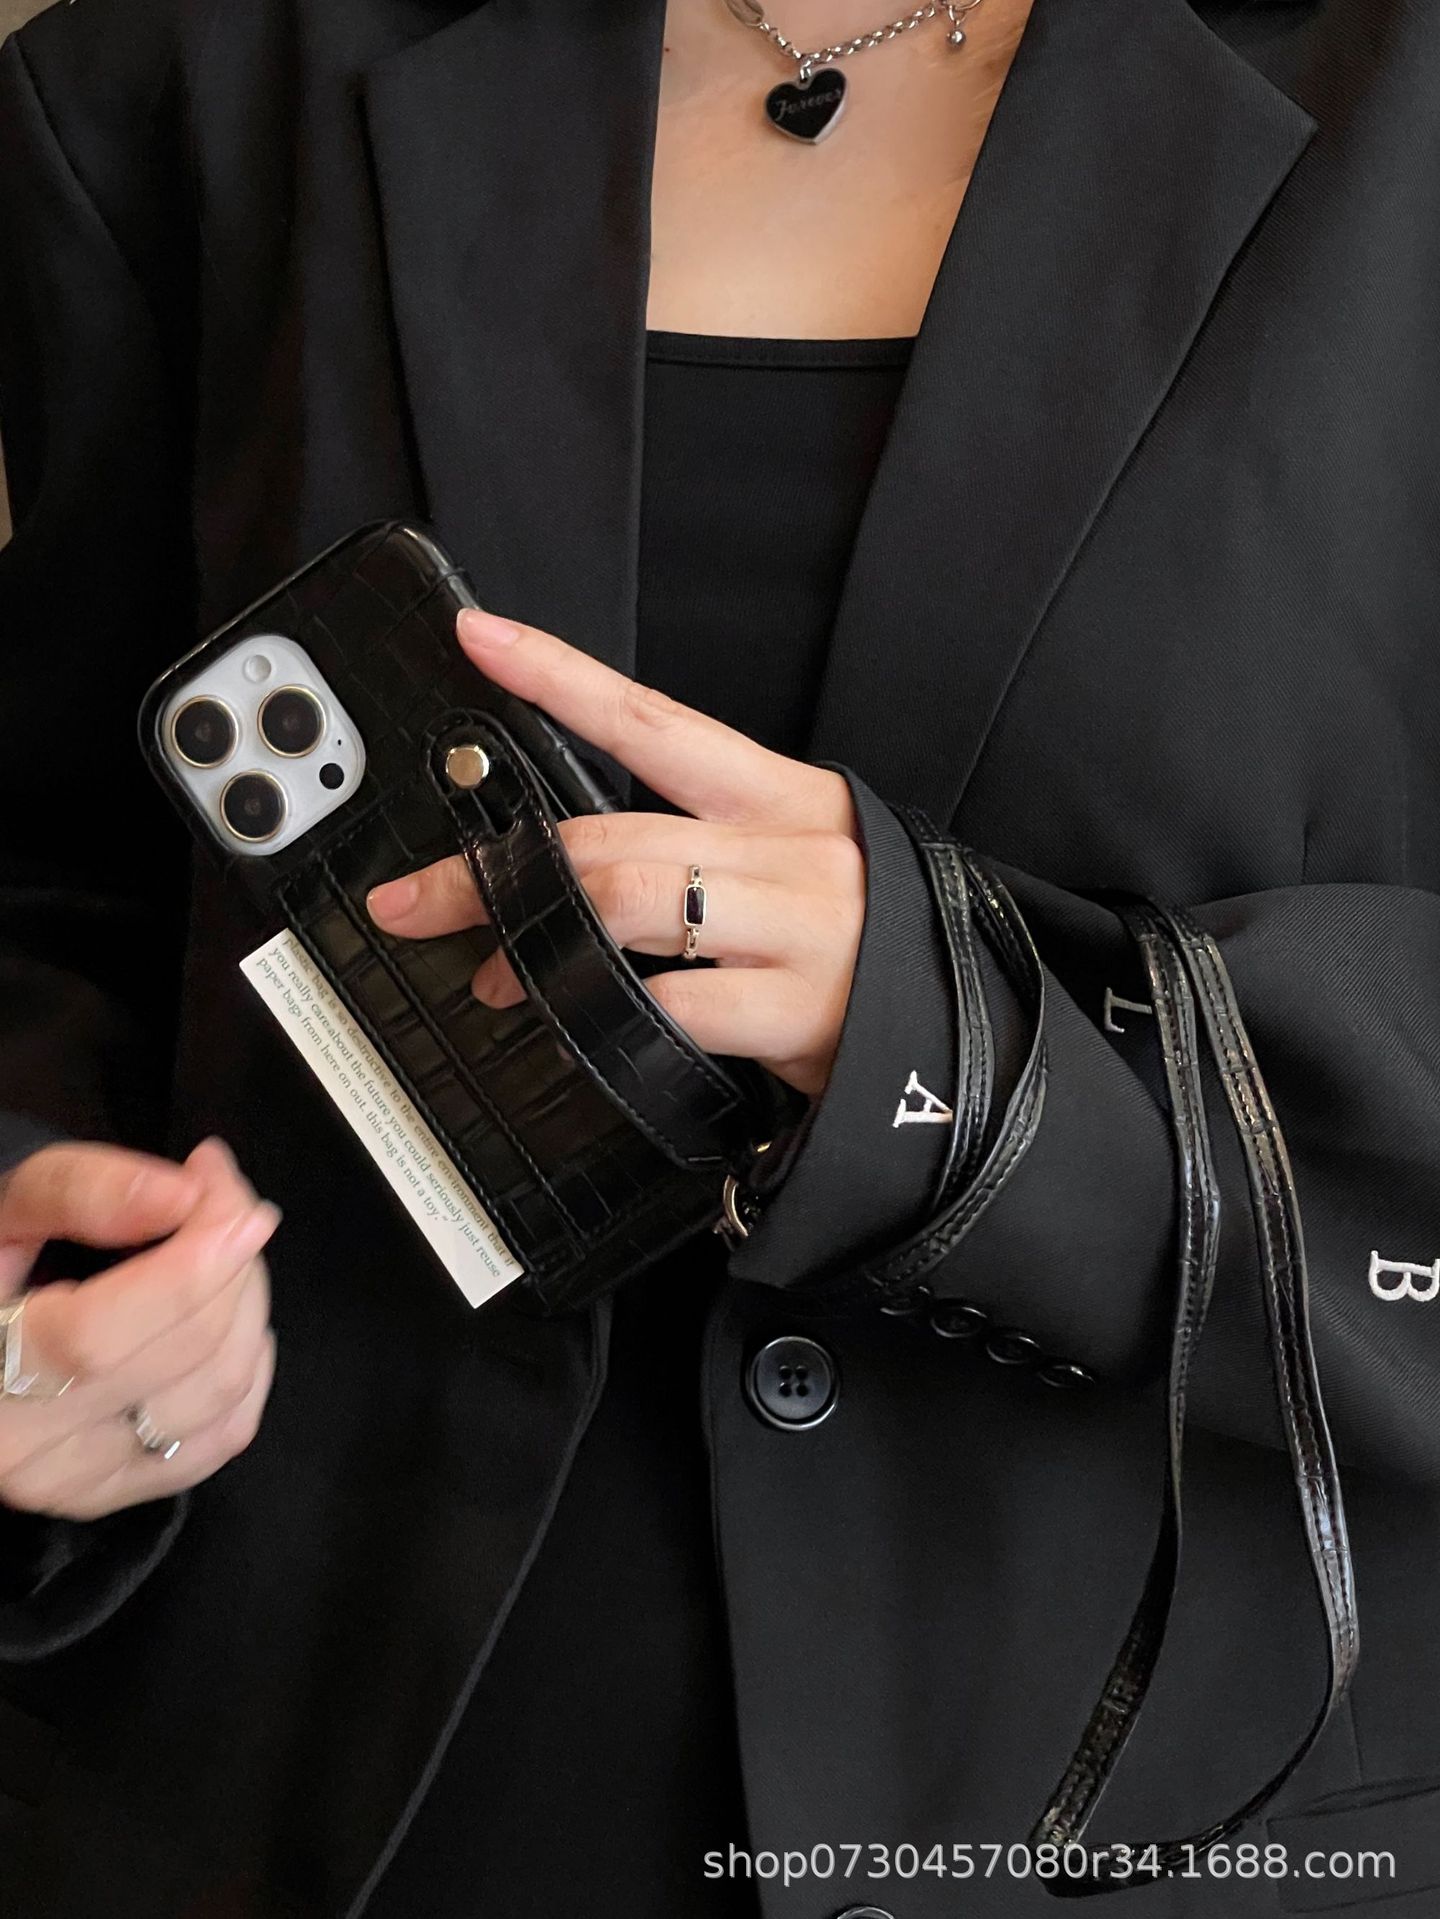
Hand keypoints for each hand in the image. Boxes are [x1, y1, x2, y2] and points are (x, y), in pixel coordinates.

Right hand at [0, 1139, 278, 1520]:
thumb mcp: (7, 1213)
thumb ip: (80, 1191)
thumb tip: (181, 1196)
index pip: (107, 1333)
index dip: (195, 1266)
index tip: (243, 1209)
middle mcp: (30, 1446)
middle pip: (183, 1353)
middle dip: (233, 1265)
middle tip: (226, 1209)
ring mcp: (80, 1479)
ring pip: (220, 1389)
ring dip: (247, 1306)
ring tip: (226, 1256)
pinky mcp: (121, 1491)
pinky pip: (228, 1433)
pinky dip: (251, 1367)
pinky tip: (233, 1322)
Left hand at [367, 609, 866, 1097]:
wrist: (970, 1042)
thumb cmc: (866, 948)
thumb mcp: (797, 870)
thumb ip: (700, 854)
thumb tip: (569, 874)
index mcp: (784, 798)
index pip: (655, 720)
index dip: (561, 675)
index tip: (481, 636)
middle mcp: (792, 849)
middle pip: (613, 834)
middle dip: (493, 869)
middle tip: (417, 899)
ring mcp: (799, 926)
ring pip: (632, 905)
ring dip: (534, 942)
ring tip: (496, 971)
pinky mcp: (801, 1009)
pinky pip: (674, 1005)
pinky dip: (609, 1019)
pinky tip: (586, 1028)